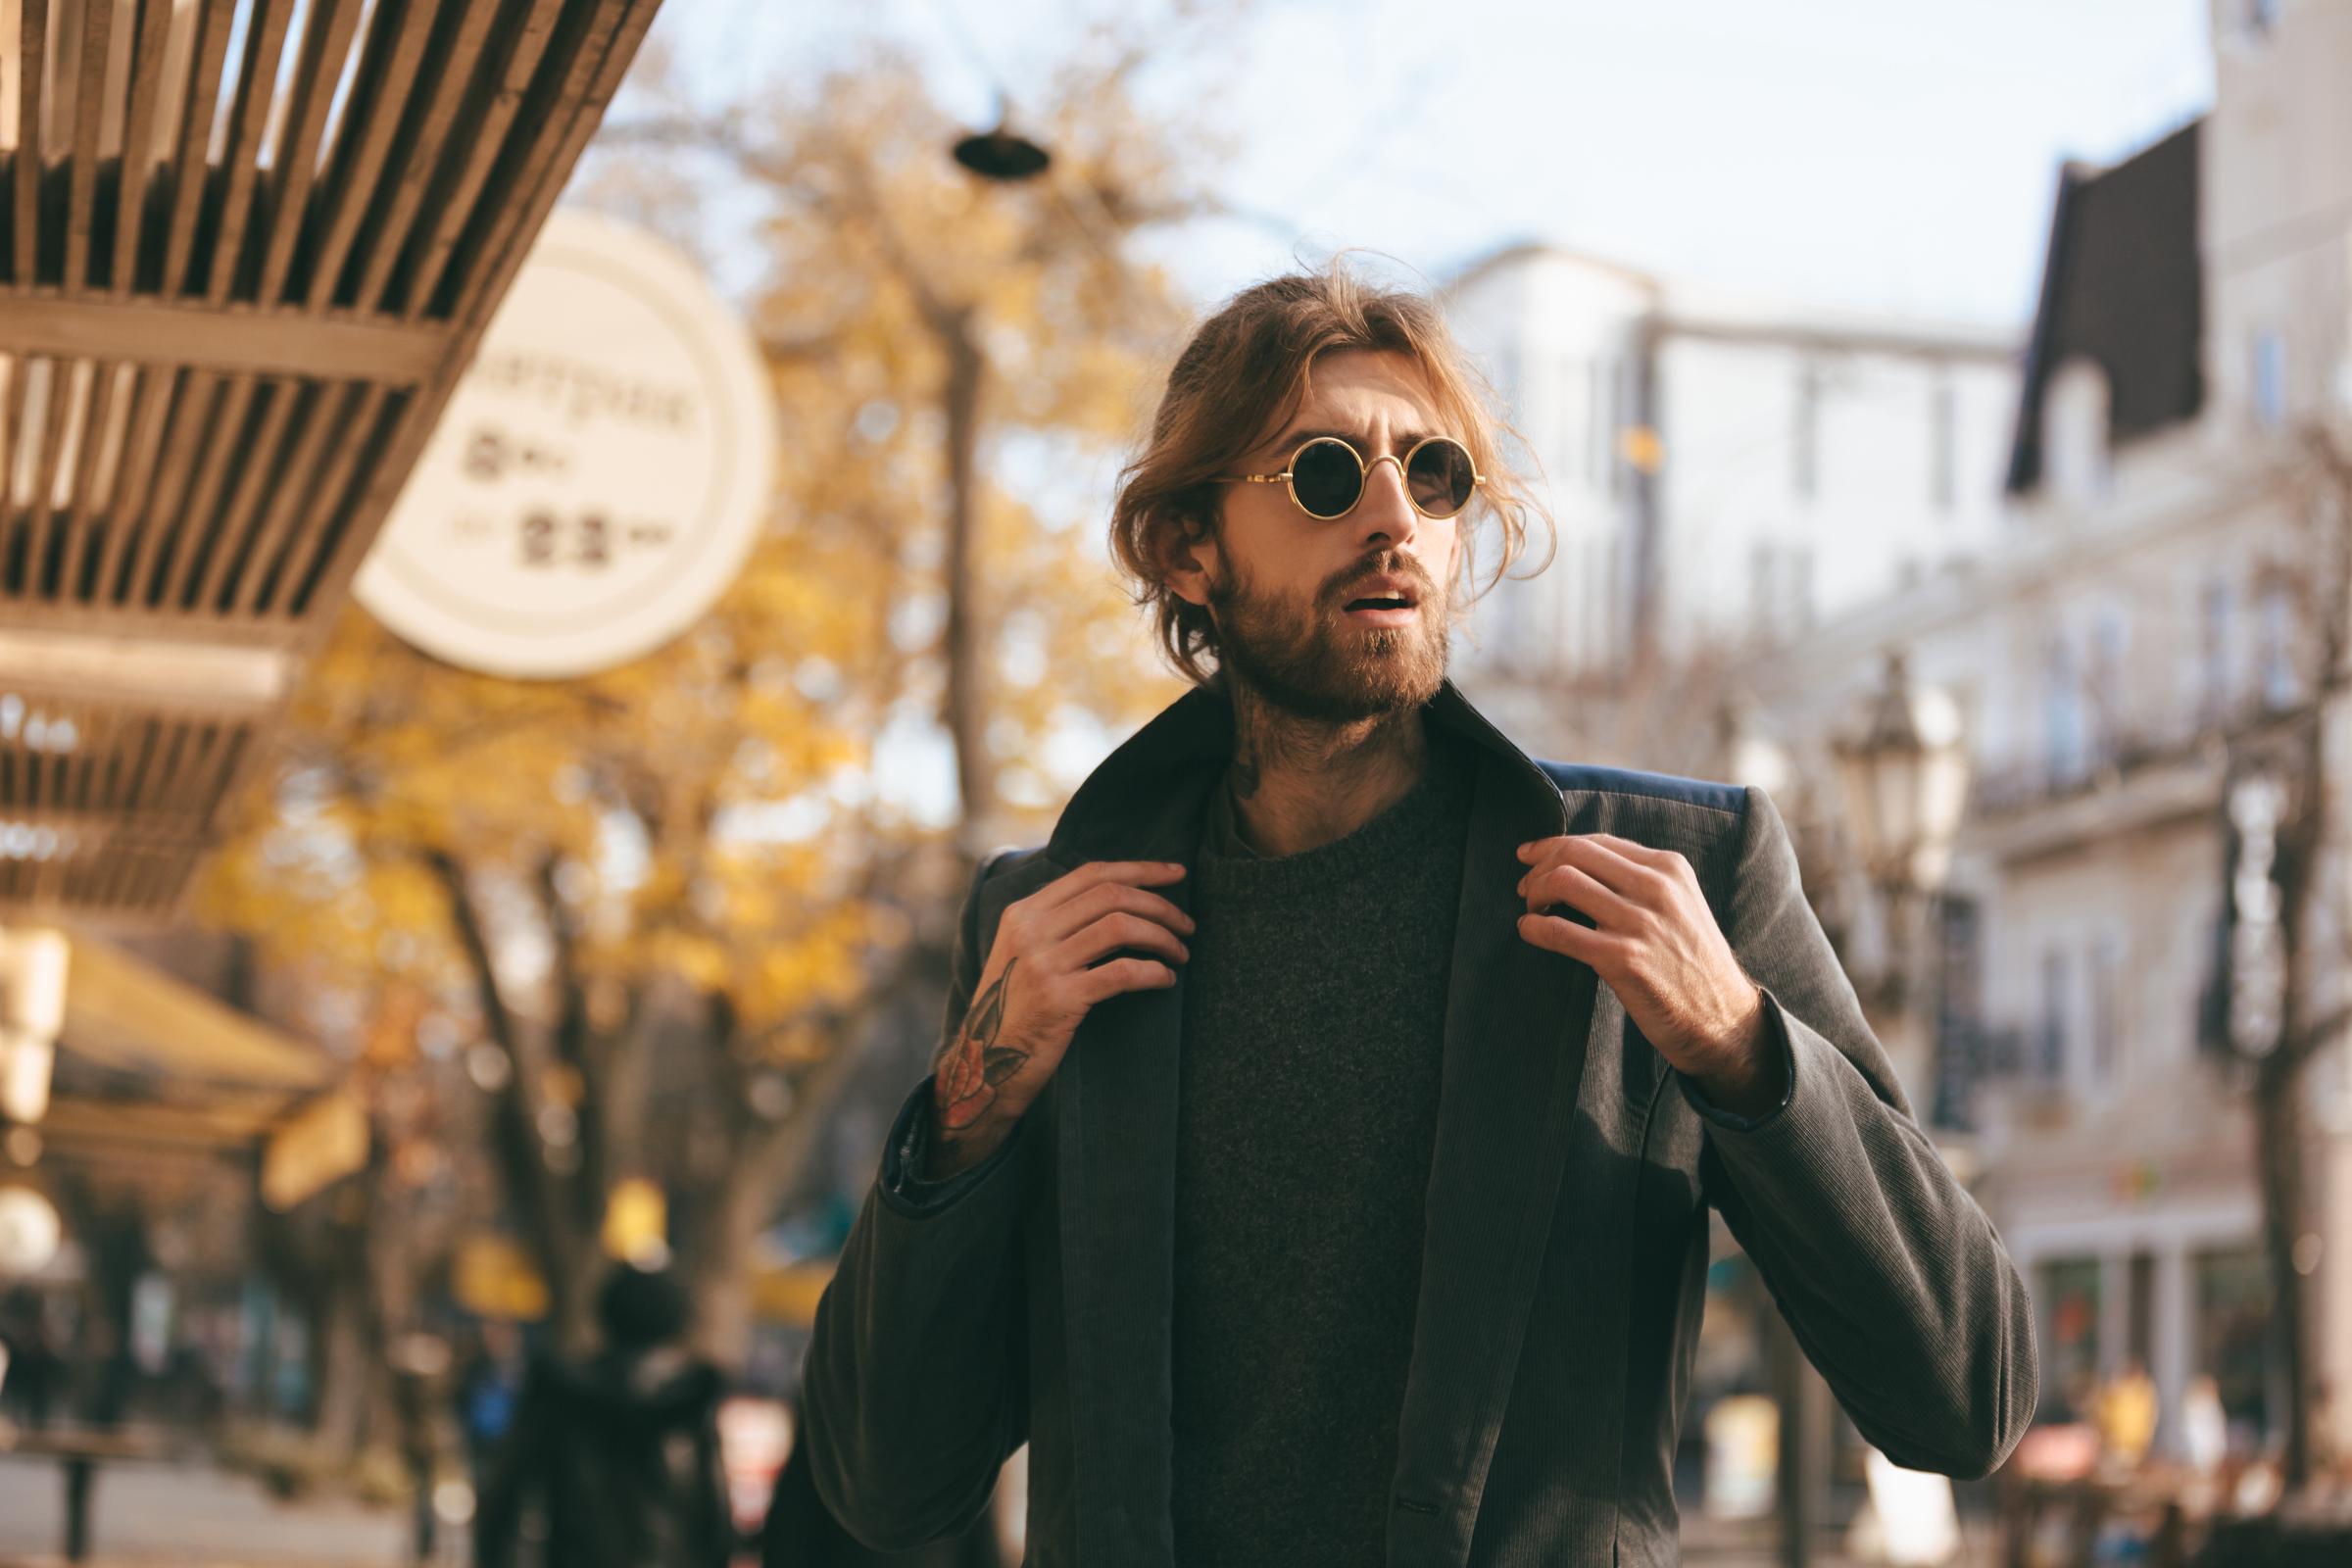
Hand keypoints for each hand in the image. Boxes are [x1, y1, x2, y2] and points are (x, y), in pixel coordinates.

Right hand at [928, 860, 1192, 1171]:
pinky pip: (1122, 973)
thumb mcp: (1022, 953)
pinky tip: (1165, 980)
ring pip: (1121, 927)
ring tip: (1181, 953)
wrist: (984, 1063)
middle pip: (1112, 895)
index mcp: (1023, 912)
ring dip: (1163, 937)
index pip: (1092, 874)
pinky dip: (1154, 972)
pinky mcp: (1060, 999)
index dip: (1140, 868)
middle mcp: (1031, 930)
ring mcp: (1043, 963)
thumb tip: (1117, 897)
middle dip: (1160, 905)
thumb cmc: (1016, 1008)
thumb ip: (1056, 923)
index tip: (1177, 874)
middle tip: (1188, 924)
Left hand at [1513, 833, 1780, 1115]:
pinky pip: (1559, 931)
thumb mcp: (1679, 905)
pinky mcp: (1623, 958)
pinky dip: (1533, 928)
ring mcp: (1640, 922)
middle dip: (1538, 866)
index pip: (1597, 841)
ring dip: (1534, 894)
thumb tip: (1579, 865)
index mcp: (1669, 868)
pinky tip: (1529, 932)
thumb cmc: (1692, 964)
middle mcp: (1656, 887)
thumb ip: (1639, 881)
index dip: (1554, 845)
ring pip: (1563, 881)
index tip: (1530, 857)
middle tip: (1525, 888)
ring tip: (1532, 912)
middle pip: (1574, 853)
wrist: (1723, 1018)